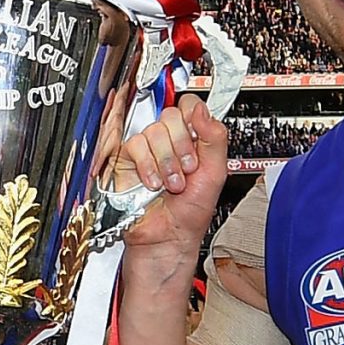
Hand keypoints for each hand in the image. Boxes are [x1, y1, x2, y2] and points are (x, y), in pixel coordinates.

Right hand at [113, 95, 227, 258]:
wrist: (168, 237)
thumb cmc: (190, 213)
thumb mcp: (215, 173)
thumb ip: (215, 137)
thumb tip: (202, 109)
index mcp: (193, 139)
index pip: (189, 106)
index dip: (192, 118)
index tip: (196, 137)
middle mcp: (169, 141)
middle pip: (171, 116)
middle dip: (181, 146)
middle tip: (186, 168)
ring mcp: (148, 150)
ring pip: (153, 131)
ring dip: (166, 161)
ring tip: (171, 182)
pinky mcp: (128, 160)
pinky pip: (135, 145)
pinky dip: (147, 165)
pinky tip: (153, 182)